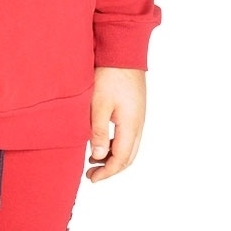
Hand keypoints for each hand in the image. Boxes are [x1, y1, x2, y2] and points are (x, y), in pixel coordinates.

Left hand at [86, 68, 145, 182]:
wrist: (123, 52)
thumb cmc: (109, 76)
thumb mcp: (98, 105)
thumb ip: (97, 132)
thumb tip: (97, 156)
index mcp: (130, 125)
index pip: (121, 159)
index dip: (106, 172)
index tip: (92, 178)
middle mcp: (138, 124)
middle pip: (128, 157)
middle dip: (111, 169)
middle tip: (92, 174)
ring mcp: (138, 117)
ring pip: (130, 147)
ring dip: (113, 157)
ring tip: (93, 160)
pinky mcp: (135, 110)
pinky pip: (129, 136)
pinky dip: (116, 145)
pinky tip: (102, 142)